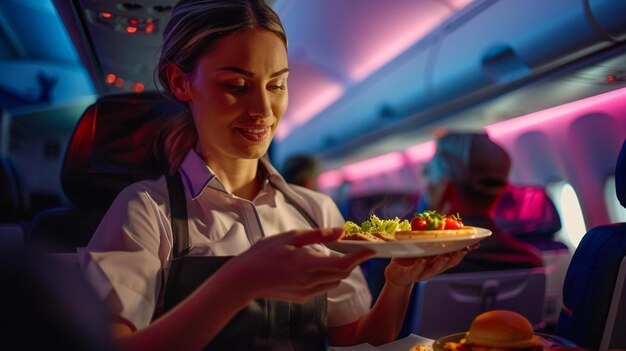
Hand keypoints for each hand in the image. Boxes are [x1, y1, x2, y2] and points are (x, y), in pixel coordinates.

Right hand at [221, 228, 375, 302]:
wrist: (243, 280)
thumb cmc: (263, 254)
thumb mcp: (290, 237)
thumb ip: (318, 235)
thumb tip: (341, 230)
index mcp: (305, 264)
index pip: (342, 264)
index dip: (359, 257)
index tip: (370, 249)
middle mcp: (308, 282)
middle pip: (342, 273)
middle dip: (351, 261)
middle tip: (352, 248)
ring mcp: (306, 292)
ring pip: (335, 281)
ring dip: (339, 269)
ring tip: (331, 255)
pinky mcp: (303, 298)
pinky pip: (324, 287)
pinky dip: (327, 276)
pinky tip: (315, 266)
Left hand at [384, 243, 479, 285]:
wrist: (395, 274)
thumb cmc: (410, 257)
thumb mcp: (420, 244)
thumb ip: (428, 234)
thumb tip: (437, 220)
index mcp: (438, 260)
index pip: (454, 255)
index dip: (465, 249)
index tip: (476, 243)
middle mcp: (433, 267)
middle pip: (448, 263)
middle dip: (457, 255)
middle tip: (464, 248)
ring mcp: (421, 272)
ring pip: (434, 268)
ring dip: (441, 262)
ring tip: (446, 254)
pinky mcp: (408, 275)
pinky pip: (415, 271)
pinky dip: (419, 266)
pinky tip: (422, 260)